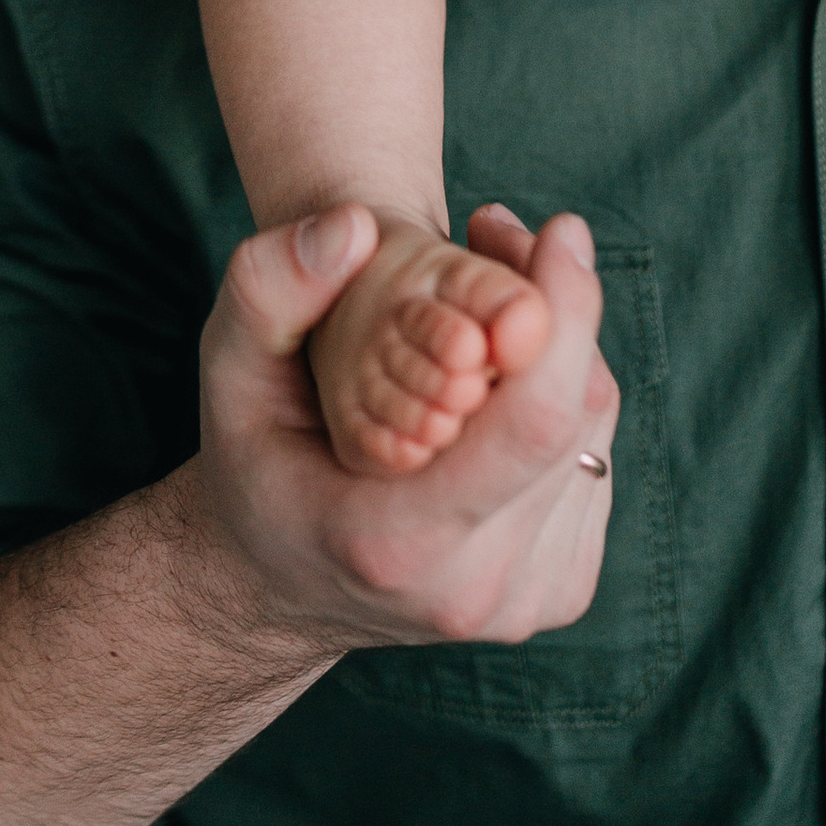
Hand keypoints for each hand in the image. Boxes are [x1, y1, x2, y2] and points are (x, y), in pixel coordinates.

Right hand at [188, 199, 617, 655]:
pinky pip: (595, 456)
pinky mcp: (560, 590)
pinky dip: (566, 388)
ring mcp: (525, 602)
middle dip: (556, 301)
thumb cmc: (255, 460)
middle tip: (494, 224)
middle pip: (571, 416)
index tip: (561, 226)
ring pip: (593, 430)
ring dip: (564, 337)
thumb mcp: (229, 370)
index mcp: (392, 543)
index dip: (565, 315)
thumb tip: (357, 226)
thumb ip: (269, 288)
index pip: (529, 427)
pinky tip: (508, 359)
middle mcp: (474, 590)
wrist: (279, 586)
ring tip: (491, 283)